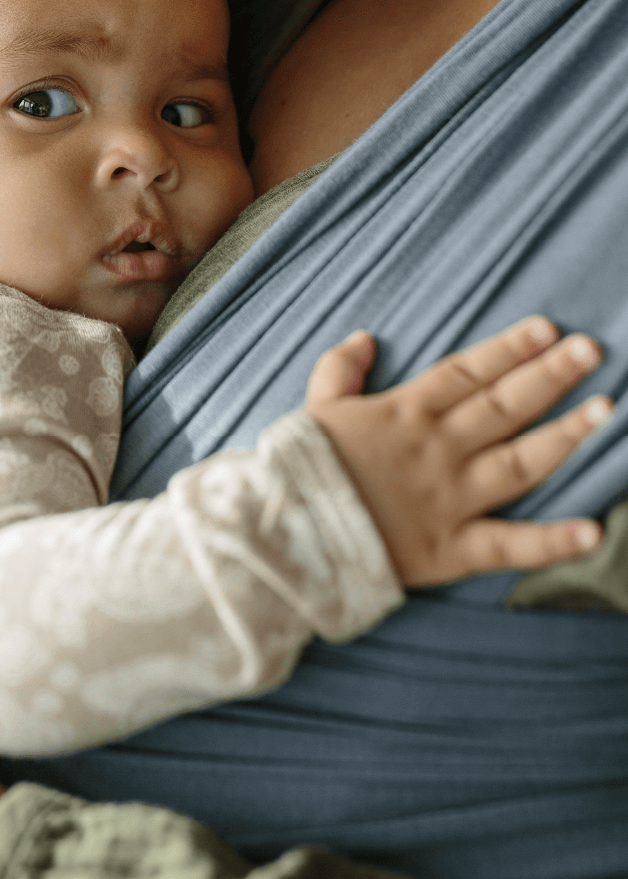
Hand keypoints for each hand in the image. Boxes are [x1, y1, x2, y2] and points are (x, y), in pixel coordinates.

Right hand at [305, 317, 611, 584]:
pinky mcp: (450, 549)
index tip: (547, 328)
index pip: (467, 372)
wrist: (283, 535)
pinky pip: (508, 545)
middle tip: (591, 349)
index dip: (509, 349)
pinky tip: (593, 532)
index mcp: (405, 413)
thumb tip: (365, 338)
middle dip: (549, 375)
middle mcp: (437, 450)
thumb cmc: (298, 471)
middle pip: (503, 406)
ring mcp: (449, 499)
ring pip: (518, 462)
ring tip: (605, 410)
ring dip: (564, 436)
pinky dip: (551, 542)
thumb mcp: (315, 409)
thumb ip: (340, 370)